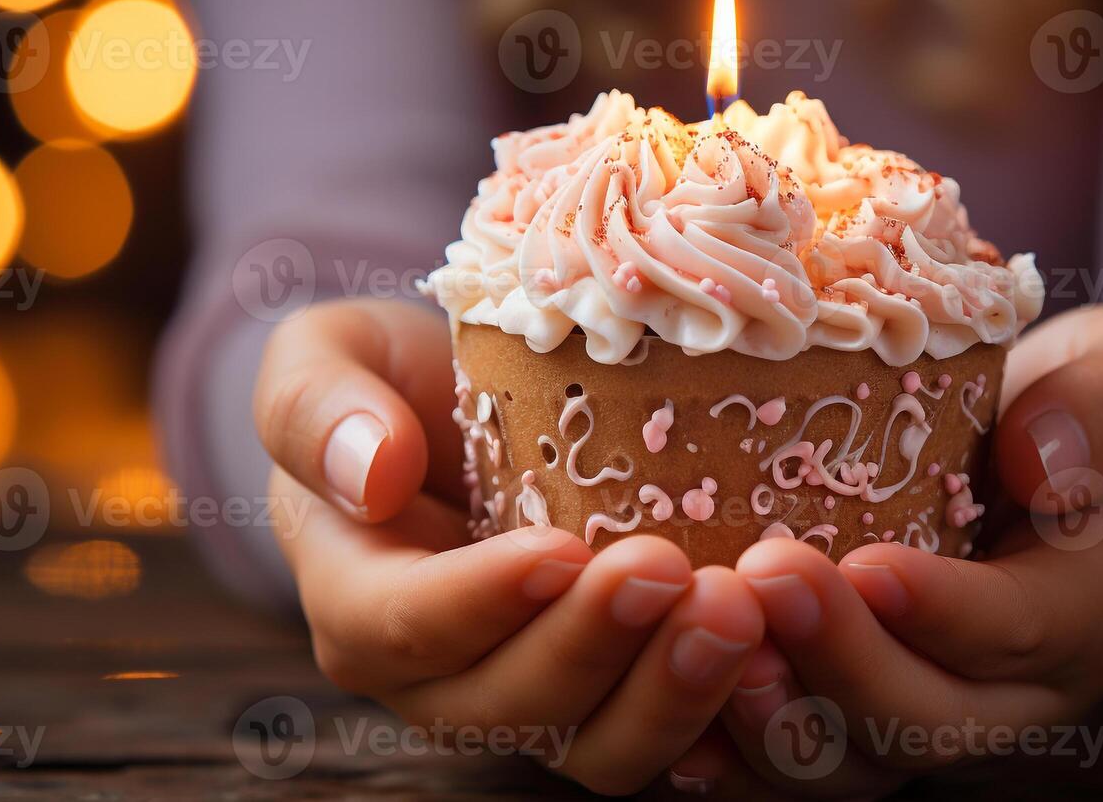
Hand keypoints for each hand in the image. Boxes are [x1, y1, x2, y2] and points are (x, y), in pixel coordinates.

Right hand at [257, 299, 764, 793]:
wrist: (465, 411)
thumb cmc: (390, 382)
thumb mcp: (327, 356)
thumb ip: (316, 407)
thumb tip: (370, 475)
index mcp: (361, 606)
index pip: (405, 628)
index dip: (480, 603)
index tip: (558, 550)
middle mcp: (446, 681)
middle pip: (513, 705)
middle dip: (595, 649)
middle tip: (672, 569)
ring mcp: (542, 699)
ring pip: (601, 745)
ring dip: (675, 694)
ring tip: (740, 613)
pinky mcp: (623, 696)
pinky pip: (677, 737)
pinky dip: (731, 717)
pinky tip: (786, 666)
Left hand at [703, 305, 1102, 795]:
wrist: (1070, 458)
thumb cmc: (1096, 401)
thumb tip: (1040, 462)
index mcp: (1088, 610)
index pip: (1022, 630)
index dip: (944, 612)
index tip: (867, 564)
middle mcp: (1011, 690)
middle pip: (927, 718)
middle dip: (839, 662)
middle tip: (762, 577)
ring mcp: (929, 709)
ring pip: (853, 762)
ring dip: (772, 717)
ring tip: (701, 637)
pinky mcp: (856, 711)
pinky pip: (795, 757)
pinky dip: (728, 739)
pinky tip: (658, 683)